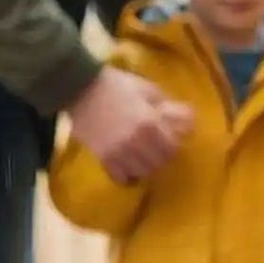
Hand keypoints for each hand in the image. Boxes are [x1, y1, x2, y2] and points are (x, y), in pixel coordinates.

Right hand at [67, 67, 193, 184]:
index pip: (171, 149)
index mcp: (149, 124)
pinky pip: (121, 177)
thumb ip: (165, 104)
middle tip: (156, 150)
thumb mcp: (146, 89)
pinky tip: (128, 166)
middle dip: (160, 157)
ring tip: (142, 158)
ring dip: (145, 167)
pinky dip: (127, 175)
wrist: (79, 88)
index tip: (169, 140)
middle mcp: (136, 142)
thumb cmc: (115, 85)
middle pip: (159, 163)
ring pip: (142, 172)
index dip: (172, 145)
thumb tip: (184, 115)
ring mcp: (119, 152)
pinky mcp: (103, 158)